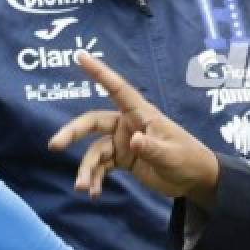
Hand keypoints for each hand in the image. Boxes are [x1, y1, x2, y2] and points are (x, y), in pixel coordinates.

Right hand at [49, 52, 220, 208]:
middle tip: (55, 145)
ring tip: (83, 188)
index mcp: (141, 115)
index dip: (99, 73)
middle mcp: (127, 125)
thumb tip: (133, 142)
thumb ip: (152, 148)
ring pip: (95, 151)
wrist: (194, 180)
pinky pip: (101, 166)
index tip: (80, 57)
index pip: (118, 89)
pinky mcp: (123, 159)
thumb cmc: (188, 159)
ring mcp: (123, 142)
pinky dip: (95, 178)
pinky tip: (94, 192)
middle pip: (93, 123)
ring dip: (87, 169)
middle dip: (73, 132)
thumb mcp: (171, 155)